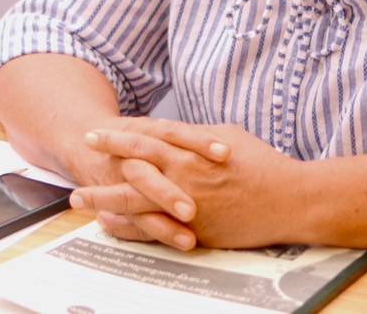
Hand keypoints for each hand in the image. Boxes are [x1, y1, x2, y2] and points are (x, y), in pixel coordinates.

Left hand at [78, 123, 305, 248]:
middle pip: (130, 176)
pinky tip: (113, 225)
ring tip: (80, 202)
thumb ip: (195, 137)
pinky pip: (155, 231)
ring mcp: (187, 208)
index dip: (116, 140)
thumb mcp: (225, 136)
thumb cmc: (261, 164)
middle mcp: (182, 180)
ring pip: (136, 205)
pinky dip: (131, 228)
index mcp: (188, 152)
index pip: (143, 142)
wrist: (290, 199)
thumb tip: (176, 134)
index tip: (95, 135)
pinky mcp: (198, 231)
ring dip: (105, 203)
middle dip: (101, 173)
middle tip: (75, 176)